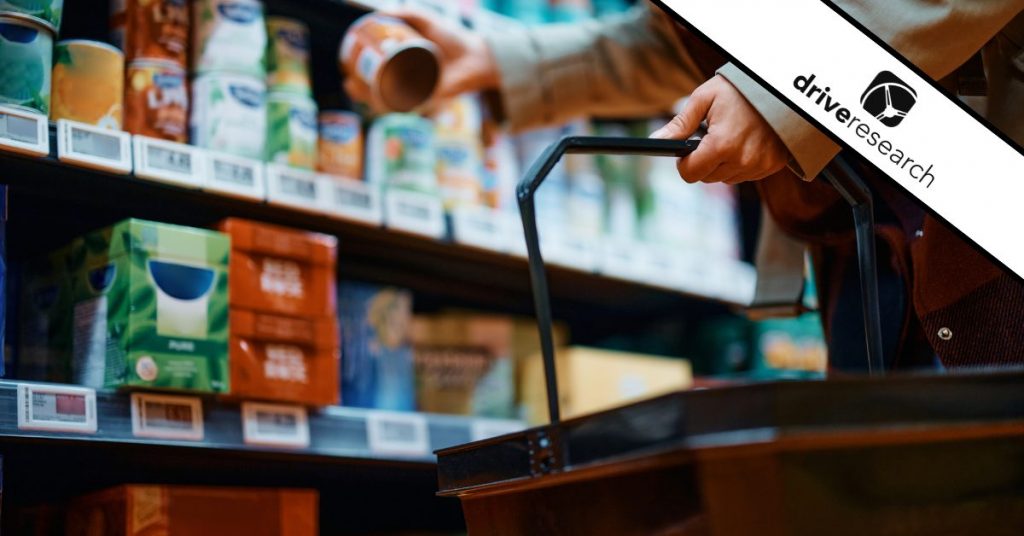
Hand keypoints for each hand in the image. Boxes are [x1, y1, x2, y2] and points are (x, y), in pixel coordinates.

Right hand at [344, 8, 499, 104]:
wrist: (475, 54)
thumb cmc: (452, 37)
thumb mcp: (424, 20)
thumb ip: (404, 14)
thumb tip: (377, 14)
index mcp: (405, 65)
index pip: (377, 72)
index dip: (359, 72)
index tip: (346, 64)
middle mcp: (409, 81)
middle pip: (376, 90)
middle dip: (357, 89)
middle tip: (348, 80)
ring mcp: (416, 93)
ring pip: (385, 100)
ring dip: (365, 98)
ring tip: (353, 88)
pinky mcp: (426, 101)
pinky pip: (402, 107)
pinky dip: (385, 106)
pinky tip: (370, 102)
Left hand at [650, 75, 788, 183]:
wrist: (780, 88)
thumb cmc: (739, 89)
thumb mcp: (705, 99)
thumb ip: (680, 124)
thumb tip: (656, 141)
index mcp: (721, 145)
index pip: (689, 173)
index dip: (683, 162)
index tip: (687, 148)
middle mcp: (741, 161)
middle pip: (706, 177)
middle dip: (702, 161)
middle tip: (710, 136)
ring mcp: (758, 166)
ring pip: (725, 178)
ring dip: (721, 163)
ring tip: (729, 136)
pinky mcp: (771, 166)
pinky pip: (745, 175)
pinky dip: (740, 163)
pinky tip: (744, 142)